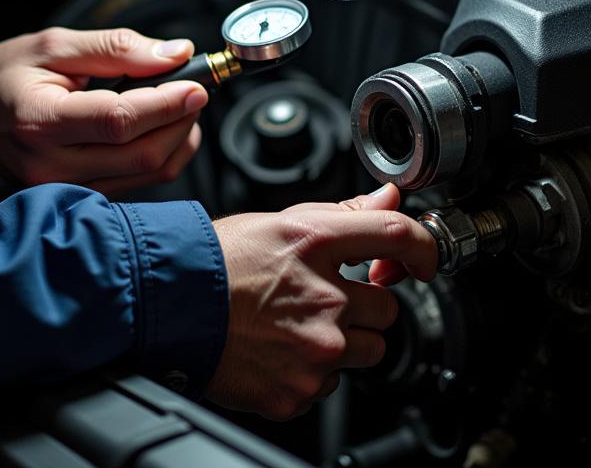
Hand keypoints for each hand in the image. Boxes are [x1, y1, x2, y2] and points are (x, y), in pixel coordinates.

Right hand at [0, 27, 207, 194]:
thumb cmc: (5, 75)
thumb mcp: (54, 44)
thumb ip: (116, 47)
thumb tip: (175, 53)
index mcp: (40, 121)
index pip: (118, 121)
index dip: (165, 103)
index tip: (196, 83)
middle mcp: (50, 166)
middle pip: (140, 155)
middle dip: (180, 121)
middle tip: (195, 89)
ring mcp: (62, 189)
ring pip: (146, 175)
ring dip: (178, 140)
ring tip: (178, 106)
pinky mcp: (75, 198)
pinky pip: (135, 184)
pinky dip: (160, 155)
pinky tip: (160, 128)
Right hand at [206, 184, 436, 419]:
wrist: (167, 306)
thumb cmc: (217, 261)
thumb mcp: (279, 221)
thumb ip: (342, 213)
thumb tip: (386, 199)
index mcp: (314, 243)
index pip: (395, 237)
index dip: (423, 249)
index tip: (423, 261)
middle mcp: (321, 298)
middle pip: (387, 309)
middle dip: (364, 305)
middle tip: (323, 299)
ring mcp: (313, 349)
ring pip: (366, 351)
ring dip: (344, 341)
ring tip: (297, 324)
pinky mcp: (299, 390)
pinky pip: (331, 385)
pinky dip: (313, 372)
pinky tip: (280, 349)